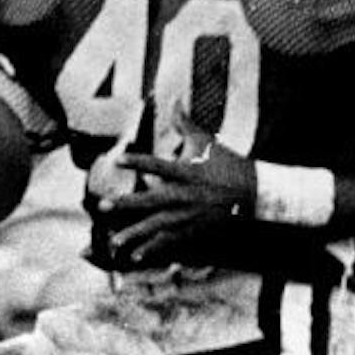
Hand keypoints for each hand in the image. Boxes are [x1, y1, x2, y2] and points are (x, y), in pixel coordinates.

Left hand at [101, 111, 255, 266]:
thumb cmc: (227, 163)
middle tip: (102, 206)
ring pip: (157, 227)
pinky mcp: (193, 229)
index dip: (137, 161)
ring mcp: (188, 215)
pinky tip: (136, 256)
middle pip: (150, 200)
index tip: (118, 160)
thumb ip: (184, 122)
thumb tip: (174, 98)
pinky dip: (153, 249)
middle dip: (126, 204)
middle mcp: (184, 195)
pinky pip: (170, 241)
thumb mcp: (206, 141)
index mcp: (185, 172)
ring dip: (134, 234)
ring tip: (114, 241)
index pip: (157, 165)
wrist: (252, 193)